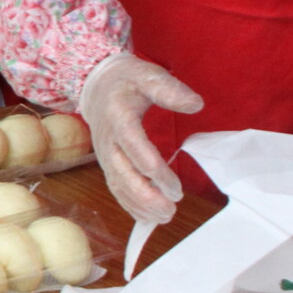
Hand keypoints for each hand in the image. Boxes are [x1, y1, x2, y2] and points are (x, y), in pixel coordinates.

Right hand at [79, 51, 205, 223]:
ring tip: (164, 217)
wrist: (97, 85)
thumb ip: (169, 90)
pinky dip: (130, 204)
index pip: (135, 149)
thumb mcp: (147, 75)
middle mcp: (107, 140)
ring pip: (118, 185)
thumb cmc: (127, 80)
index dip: (156, 172)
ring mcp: (105, 154)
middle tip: (171, 210)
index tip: (177, 188)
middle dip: (146, 196)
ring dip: (139, 205)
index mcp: (118, 118)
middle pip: (123, 175)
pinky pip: (116, 188)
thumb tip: (196, 104)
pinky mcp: (107, 162)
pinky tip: (147, 217)